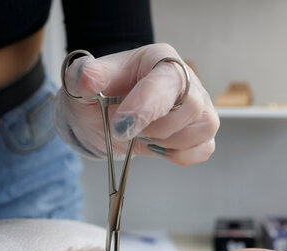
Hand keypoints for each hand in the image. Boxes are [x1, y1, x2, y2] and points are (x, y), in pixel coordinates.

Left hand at [53, 43, 218, 165]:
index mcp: (161, 59)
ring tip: (143, 135)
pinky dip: (180, 155)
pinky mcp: (201, 132)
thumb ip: (84, 77)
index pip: (167, 81)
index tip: (120, 126)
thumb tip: (88, 76)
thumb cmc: (100, 97)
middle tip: (128, 129)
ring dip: (168, 142)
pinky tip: (158, 147)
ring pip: (203, 129)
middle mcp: (188, 80)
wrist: (105, 118)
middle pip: (193, 106)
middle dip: (156, 128)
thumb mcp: (83, 84)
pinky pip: (204, 149)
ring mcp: (199, 107)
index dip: (146, 107)